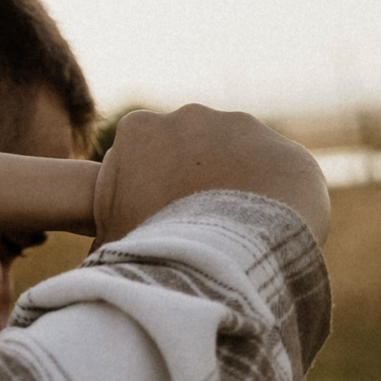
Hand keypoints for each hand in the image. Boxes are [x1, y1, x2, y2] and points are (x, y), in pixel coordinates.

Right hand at [92, 105, 329, 247]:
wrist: (219, 262)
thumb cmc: (150, 253)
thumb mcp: (110, 239)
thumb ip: (108, 229)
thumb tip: (95, 261)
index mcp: (138, 130)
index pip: (145, 152)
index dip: (152, 189)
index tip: (159, 222)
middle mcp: (189, 117)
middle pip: (192, 152)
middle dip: (196, 184)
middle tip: (197, 232)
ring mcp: (241, 129)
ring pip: (239, 160)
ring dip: (238, 189)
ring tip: (235, 237)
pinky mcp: (285, 152)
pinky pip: (279, 179)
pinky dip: (277, 203)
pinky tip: (268, 235)